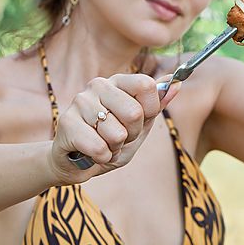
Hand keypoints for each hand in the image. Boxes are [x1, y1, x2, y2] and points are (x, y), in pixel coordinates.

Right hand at [48, 73, 180, 183]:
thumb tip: (177, 83)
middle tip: (118, 137)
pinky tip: (92, 153)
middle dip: (132, 134)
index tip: (139, 121)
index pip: (147, 85)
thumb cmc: (109, 141)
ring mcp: (80, 102)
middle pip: (134, 112)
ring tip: (103, 144)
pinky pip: (99, 147)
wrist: (75, 163)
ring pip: (117, 133)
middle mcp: (98, 85)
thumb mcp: (139, 126)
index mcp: (118, 81)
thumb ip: (157, 105)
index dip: (149, 111)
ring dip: (115, 148)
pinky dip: (102, 157)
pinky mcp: (66, 123)